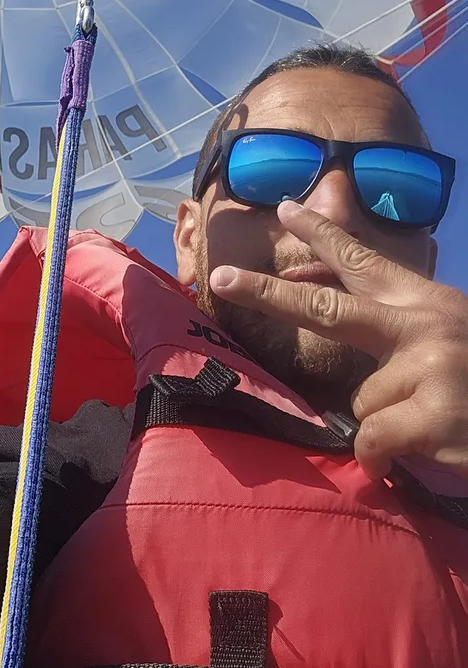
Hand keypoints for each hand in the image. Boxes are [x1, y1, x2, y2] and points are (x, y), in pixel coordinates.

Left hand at [209, 200, 467, 480]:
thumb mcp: (447, 338)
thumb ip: (391, 325)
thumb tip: (324, 306)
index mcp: (430, 303)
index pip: (366, 262)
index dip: (322, 235)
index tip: (285, 207)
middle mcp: (426, 326)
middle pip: (328, 311)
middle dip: (268, 293)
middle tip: (223, 276)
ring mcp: (430, 370)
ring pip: (360, 401)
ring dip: (385, 421)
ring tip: (435, 423)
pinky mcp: (433, 419)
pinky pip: (371, 442)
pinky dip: (385, 459)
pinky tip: (424, 455)